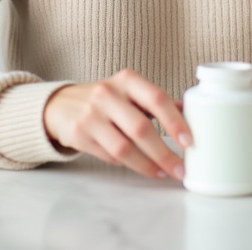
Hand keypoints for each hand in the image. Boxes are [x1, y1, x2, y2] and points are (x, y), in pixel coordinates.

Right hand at [42, 69, 192, 179]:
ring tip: (163, 172)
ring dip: (147, 165)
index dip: (175, 121)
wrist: (61, 104)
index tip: (189, 141)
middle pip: (141, 128)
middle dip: (164, 153)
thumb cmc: (105, 99)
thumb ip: (157, 101)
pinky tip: (141, 167)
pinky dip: (128, 164)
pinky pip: (109, 155)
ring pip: (124, 148)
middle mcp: (108, 94)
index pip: (157, 98)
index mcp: (127, 80)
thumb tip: (190, 112)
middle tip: (180, 168)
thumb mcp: (130, 91)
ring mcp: (91, 114)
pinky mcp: (79, 133)